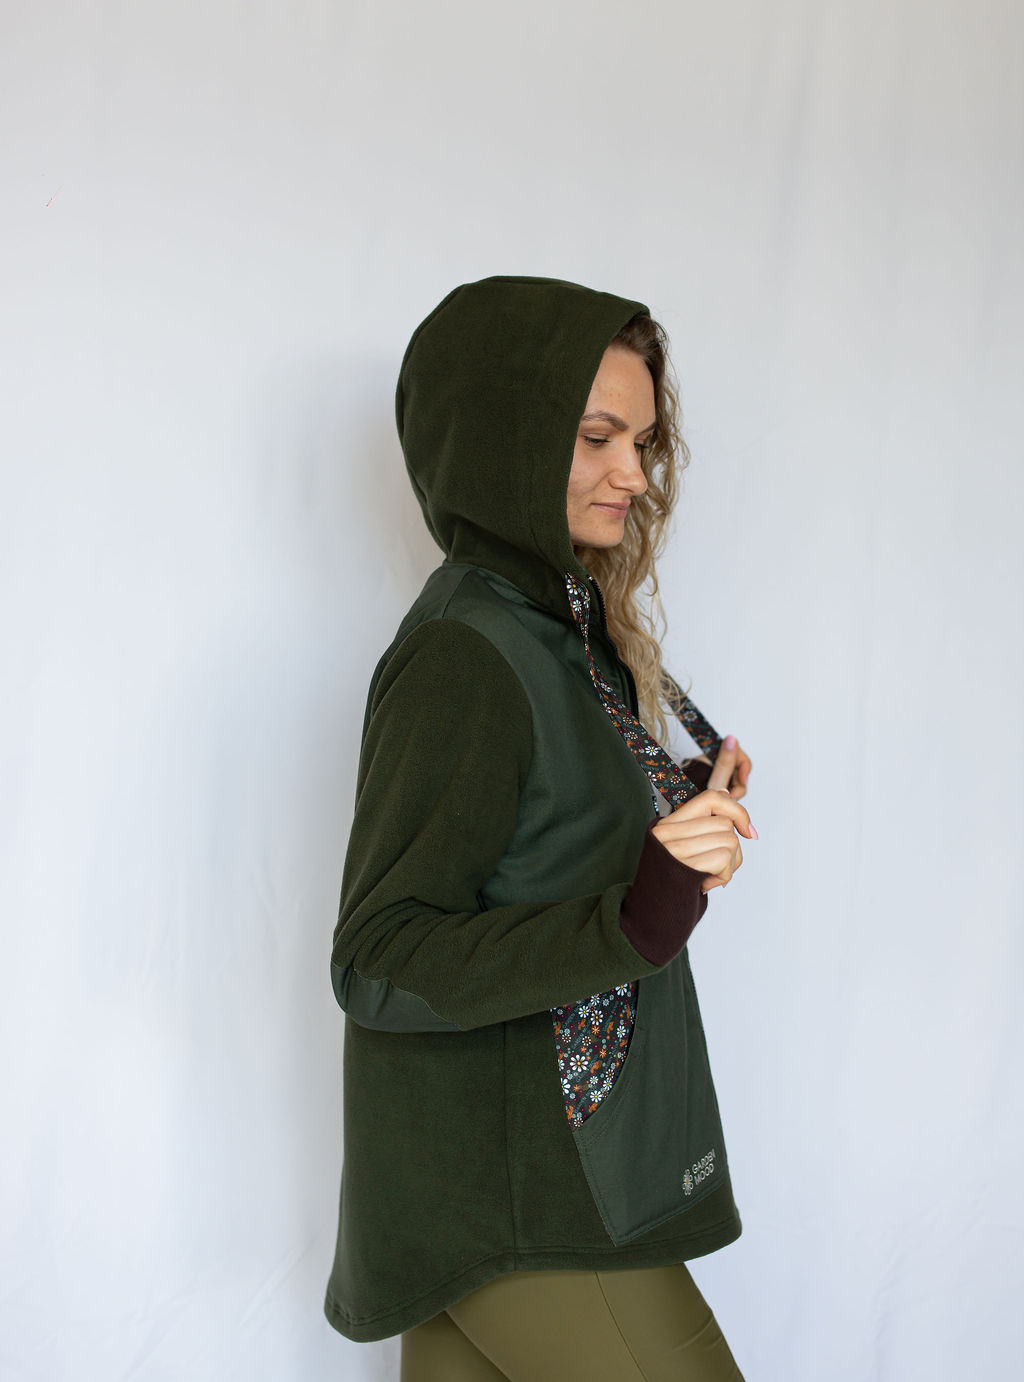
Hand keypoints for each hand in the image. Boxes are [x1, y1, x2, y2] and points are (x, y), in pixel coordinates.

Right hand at [653, 743, 756, 891]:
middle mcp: (667, 832)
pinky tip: (706, 885)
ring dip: (729, 865)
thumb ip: (702, 823)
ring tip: (710, 876)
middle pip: (725, 824)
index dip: (736, 810)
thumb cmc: (672, 883)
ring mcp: (674, 848)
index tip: (747, 831)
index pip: (711, 797)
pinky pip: (724, 859)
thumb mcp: (683, 847)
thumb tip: (728, 793)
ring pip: (729, 840)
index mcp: (667, 824)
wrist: (650, 916)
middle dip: (733, 849)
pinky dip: (724, 876)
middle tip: (718, 868)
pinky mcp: (685, 866)